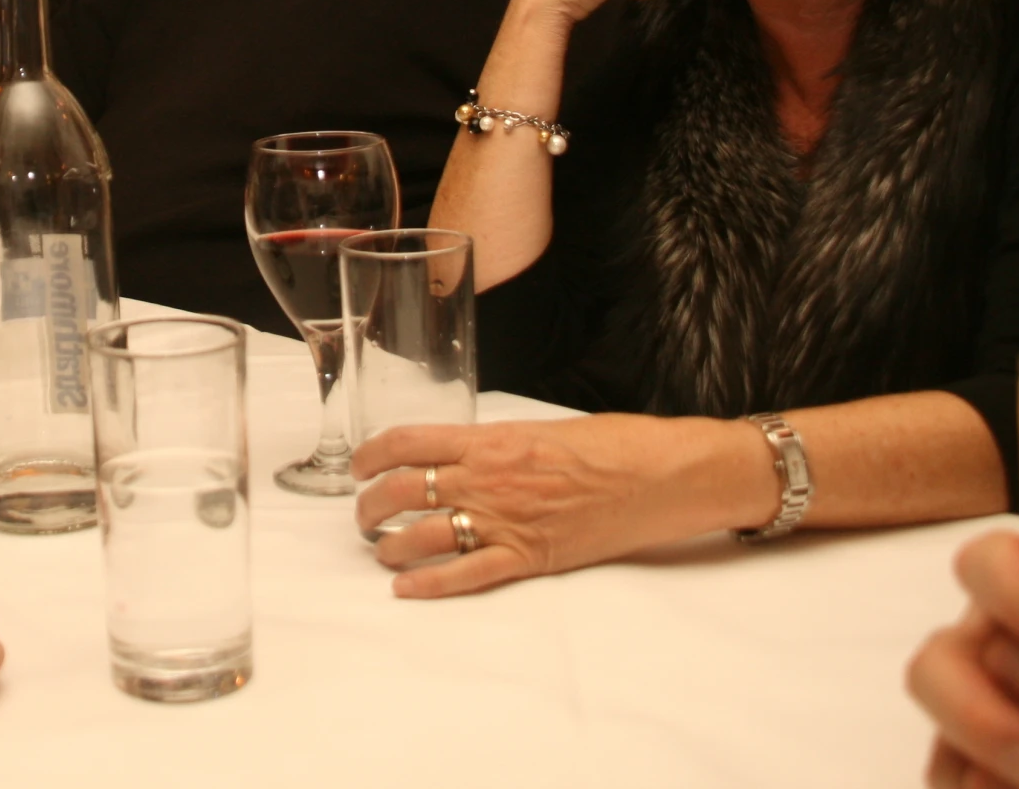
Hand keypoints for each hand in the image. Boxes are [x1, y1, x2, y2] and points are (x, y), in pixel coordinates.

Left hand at [352, 413, 758, 596]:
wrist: (659, 475)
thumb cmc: (610, 445)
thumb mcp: (541, 429)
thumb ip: (496, 444)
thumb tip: (463, 455)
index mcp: (490, 439)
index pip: (407, 441)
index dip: (370, 456)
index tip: (359, 466)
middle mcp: (488, 478)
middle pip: (403, 490)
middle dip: (370, 505)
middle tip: (364, 516)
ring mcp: (507, 520)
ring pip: (424, 535)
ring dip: (391, 546)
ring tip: (383, 551)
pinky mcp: (530, 557)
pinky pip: (466, 575)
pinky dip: (429, 584)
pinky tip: (406, 588)